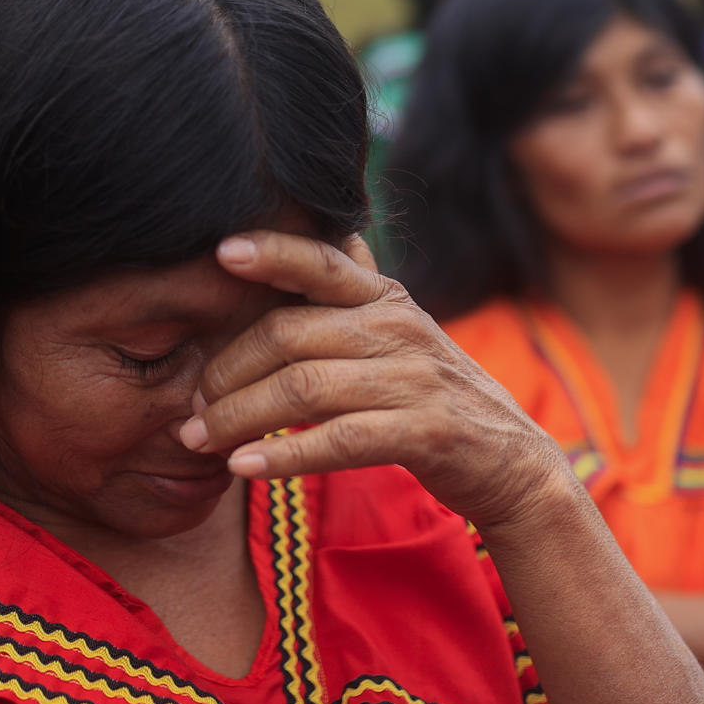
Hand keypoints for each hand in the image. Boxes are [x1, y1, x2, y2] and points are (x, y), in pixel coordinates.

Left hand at [178, 229, 575, 531]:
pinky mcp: (425, 433)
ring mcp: (415, 379)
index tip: (221, 252)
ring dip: (239, 416)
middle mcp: (399, 329)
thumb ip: (363, 291)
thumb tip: (337, 236)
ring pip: (303, 388)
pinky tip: (244, 467)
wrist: (513, 462)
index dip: (273, 252)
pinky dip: (283, 454)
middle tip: (190, 404)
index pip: (323, 264)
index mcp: (386, 300)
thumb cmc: (436, 394)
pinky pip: (338, 440)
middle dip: (226, 371)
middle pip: (288, 335)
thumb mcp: (404, 331)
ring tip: (199, 439)